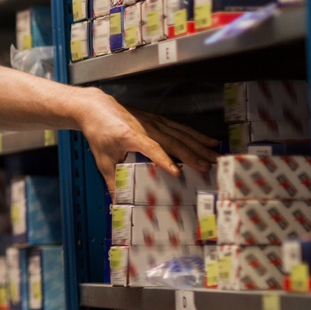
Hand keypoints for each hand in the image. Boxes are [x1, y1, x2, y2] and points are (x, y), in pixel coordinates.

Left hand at [76, 88, 218, 187]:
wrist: (96, 108)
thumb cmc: (99, 133)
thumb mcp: (102, 159)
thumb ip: (111, 180)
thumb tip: (117, 201)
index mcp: (130, 136)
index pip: (151, 149)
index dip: (164, 160)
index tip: (177, 172)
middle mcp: (146, 127)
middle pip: (172, 141)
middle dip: (191, 155)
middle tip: (207, 168)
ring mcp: (154, 122)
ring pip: (181, 134)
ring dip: (199, 146)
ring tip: (214, 157)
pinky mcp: (158, 120)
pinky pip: (180, 128)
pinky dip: (196, 135)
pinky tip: (210, 142)